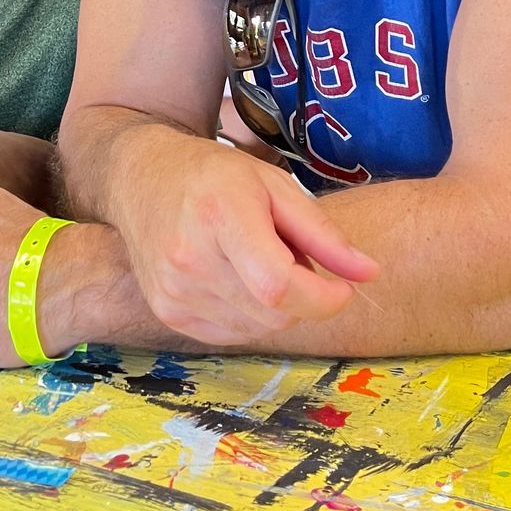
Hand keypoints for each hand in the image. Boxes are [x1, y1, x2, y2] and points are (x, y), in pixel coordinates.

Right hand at [114, 136, 377, 345]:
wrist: (141, 179)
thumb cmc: (215, 176)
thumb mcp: (275, 186)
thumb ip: (323, 233)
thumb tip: (369, 274)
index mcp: (220, 217)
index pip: (279, 286)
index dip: (323, 298)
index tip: (341, 287)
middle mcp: (190, 259)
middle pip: (273, 313)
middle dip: (303, 297)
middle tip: (292, 259)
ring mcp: (173, 291)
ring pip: (257, 329)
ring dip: (276, 308)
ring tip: (258, 263)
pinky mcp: (168, 312)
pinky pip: (232, 334)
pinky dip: (250, 316)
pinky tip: (237, 280)